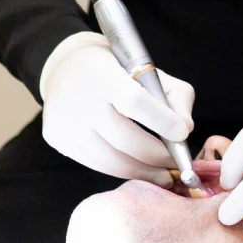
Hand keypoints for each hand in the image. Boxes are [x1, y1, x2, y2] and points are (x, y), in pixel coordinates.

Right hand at [39, 33, 194, 181]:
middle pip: (124, 139)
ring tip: (162, 175)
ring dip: (142, 172)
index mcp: (103, 74)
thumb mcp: (147, 70)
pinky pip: (96, 164)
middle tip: (175, 165)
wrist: (65, 67)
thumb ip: (175, 95)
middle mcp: (79, 99)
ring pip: (111, 160)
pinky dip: (121, 170)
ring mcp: (65, 122)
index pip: (134, 102)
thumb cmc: (116, 70)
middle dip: (156, 156)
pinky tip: (137, 169)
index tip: (182, 134)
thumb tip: (185, 129)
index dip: (161, 121)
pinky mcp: (57, 140)